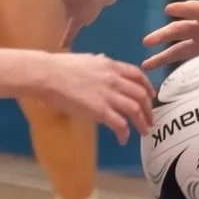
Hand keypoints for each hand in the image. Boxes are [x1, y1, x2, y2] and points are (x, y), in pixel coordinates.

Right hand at [30, 52, 155, 144]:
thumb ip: (101, 65)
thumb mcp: (88, 60)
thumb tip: (105, 65)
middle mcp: (114, 79)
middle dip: (149, 109)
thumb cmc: (61, 67)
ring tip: (143, 131)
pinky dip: (125, 133)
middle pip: (141, 95)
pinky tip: (123, 138)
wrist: (47, 75)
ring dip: (142, 122)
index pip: (138, 75)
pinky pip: (120, 124)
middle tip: (150, 119)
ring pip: (135, 110)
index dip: (148, 87)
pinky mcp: (99, 110)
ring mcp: (108, 95)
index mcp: (111, 66)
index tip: (151, 96)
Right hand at [141, 0, 198, 70]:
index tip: (169, 9)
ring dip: (163, 56)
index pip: (194, 9)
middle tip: (147, 40)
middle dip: (163, 35)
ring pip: (180, 49)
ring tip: (146, 64)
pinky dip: (180, 70)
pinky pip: (193, 63)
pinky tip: (165, 77)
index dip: (183, 9)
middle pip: (180, 30)